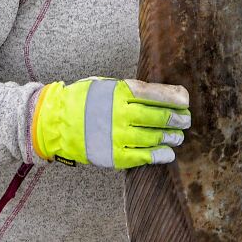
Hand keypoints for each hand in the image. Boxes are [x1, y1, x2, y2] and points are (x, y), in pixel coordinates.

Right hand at [31, 78, 190, 168]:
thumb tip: (158, 94)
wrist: (55, 122)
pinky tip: (168, 153)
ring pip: (153, 137)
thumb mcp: (105, 85)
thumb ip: (129, 90)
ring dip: (170, 137)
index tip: (185, 100)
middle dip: (177, 119)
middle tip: (186, 120)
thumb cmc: (83, 100)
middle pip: (158, 117)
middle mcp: (120, 113)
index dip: (173, 97)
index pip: (154, 93)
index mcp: (119, 91)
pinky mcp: (113, 154)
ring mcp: (117, 135)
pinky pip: (142, 156)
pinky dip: (158, 155)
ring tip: (178, 136)